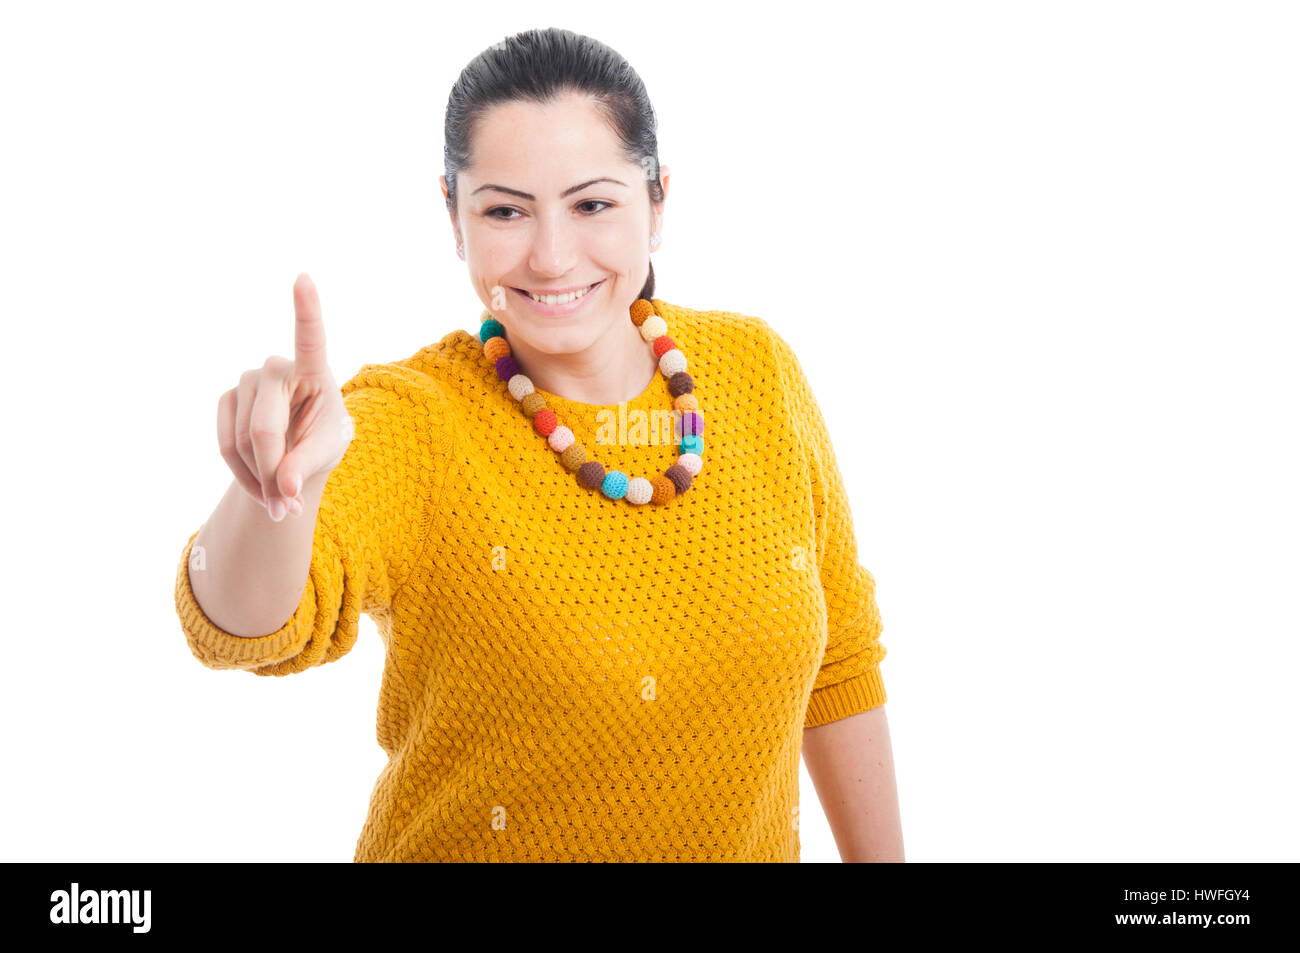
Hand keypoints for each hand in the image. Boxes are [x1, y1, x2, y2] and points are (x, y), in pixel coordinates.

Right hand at [216, 273, 354, 520]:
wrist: (298, 451)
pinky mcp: (226, 401)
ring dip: (261, 480)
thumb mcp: (327, 451)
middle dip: (275, 474)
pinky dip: (244, 476)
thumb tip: (284, 488)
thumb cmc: (323, 440)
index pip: (310, 338)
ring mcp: (246, 382)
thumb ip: (306, 468)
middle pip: (265, 430)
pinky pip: (225, 447)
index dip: (306, 308)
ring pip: (243, 443)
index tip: (304, 277)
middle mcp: (275, 368)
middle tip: (289, 508)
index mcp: (313, 369)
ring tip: (281, 499)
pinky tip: (261, 487)